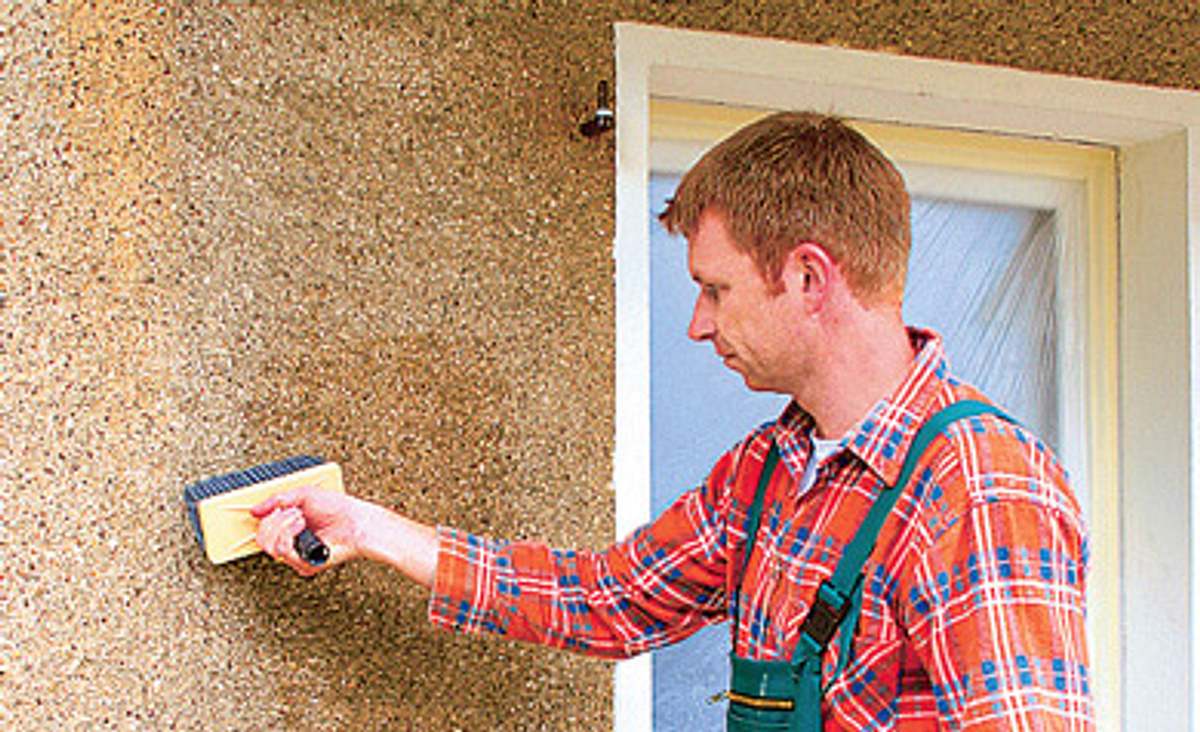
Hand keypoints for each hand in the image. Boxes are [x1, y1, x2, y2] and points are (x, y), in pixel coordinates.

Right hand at [251, 487, 367, 576]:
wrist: (356, 521)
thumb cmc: (338, 509)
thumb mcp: (303, 495)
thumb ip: (277, 500)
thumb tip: (255, 510)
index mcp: (290, 529)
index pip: (263, 530)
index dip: (266, 517)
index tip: (278, 507)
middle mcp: (292, 544)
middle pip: (262, 540)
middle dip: (275, 520)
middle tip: (294, 512)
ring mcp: (298, 556)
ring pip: (270, 547)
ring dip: (283, 526)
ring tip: (300, 519)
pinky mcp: (305, 565)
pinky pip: (284, 552)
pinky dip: (290, 534)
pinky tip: (303, 527)